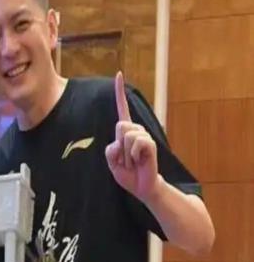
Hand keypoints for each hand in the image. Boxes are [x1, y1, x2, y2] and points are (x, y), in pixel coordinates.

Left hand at [105, 72, 161, 202]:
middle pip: (120, 126)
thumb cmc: (128, 173)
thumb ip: (110, 151)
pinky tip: (140, 160)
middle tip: (126, 159)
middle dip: (119, 145)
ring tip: (133, 161)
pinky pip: (137, 143)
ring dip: (126, 154)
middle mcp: (135, 130)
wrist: (141, 186)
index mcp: (124, 132)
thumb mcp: (112, 162)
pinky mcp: (150, 144)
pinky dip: (134, 154)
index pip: (121, 109)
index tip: (119, 74)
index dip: (119, 92)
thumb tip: (119, 142)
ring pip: (127, 136)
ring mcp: (144, 136)